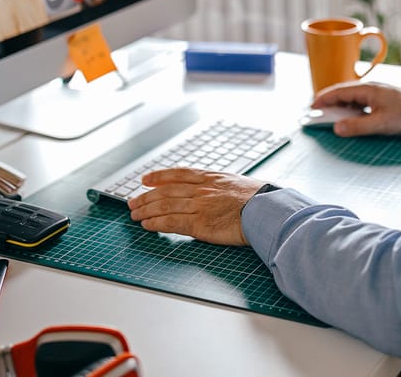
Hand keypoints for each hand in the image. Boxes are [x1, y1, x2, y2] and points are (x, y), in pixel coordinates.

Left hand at [127, 168, 263, 245]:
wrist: (267, 210)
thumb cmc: (261, 199)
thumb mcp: (239, 184)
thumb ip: (223, 187)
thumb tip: (219, 192)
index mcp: (211, 177)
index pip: (178, 174)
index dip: (159, 176)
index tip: (146, 179)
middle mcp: (202, 189)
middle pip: (166, 191)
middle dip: (146, 196)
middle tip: (133, 201)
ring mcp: (199, 206)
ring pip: (164, 206)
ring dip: (146, 210)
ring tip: (135, 215)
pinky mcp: (199, 224)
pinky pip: (171, 223)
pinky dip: (156, 224)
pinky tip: (147, 225)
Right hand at [311, 81, 400, 137]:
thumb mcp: (380, 124)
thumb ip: (357, 126)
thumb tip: (336, 128)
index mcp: (367, 90)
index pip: (338, 91)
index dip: (323, 99)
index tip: (312, 107)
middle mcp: (370, 87)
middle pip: (343, 92)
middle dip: (329, 101)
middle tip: (317, 112)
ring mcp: (376, 92)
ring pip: (351, 96)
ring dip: (340, 104)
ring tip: (331, 115)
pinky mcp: (382, 98)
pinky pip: (360, 100)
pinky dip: (350, 107)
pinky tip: (351, 115)